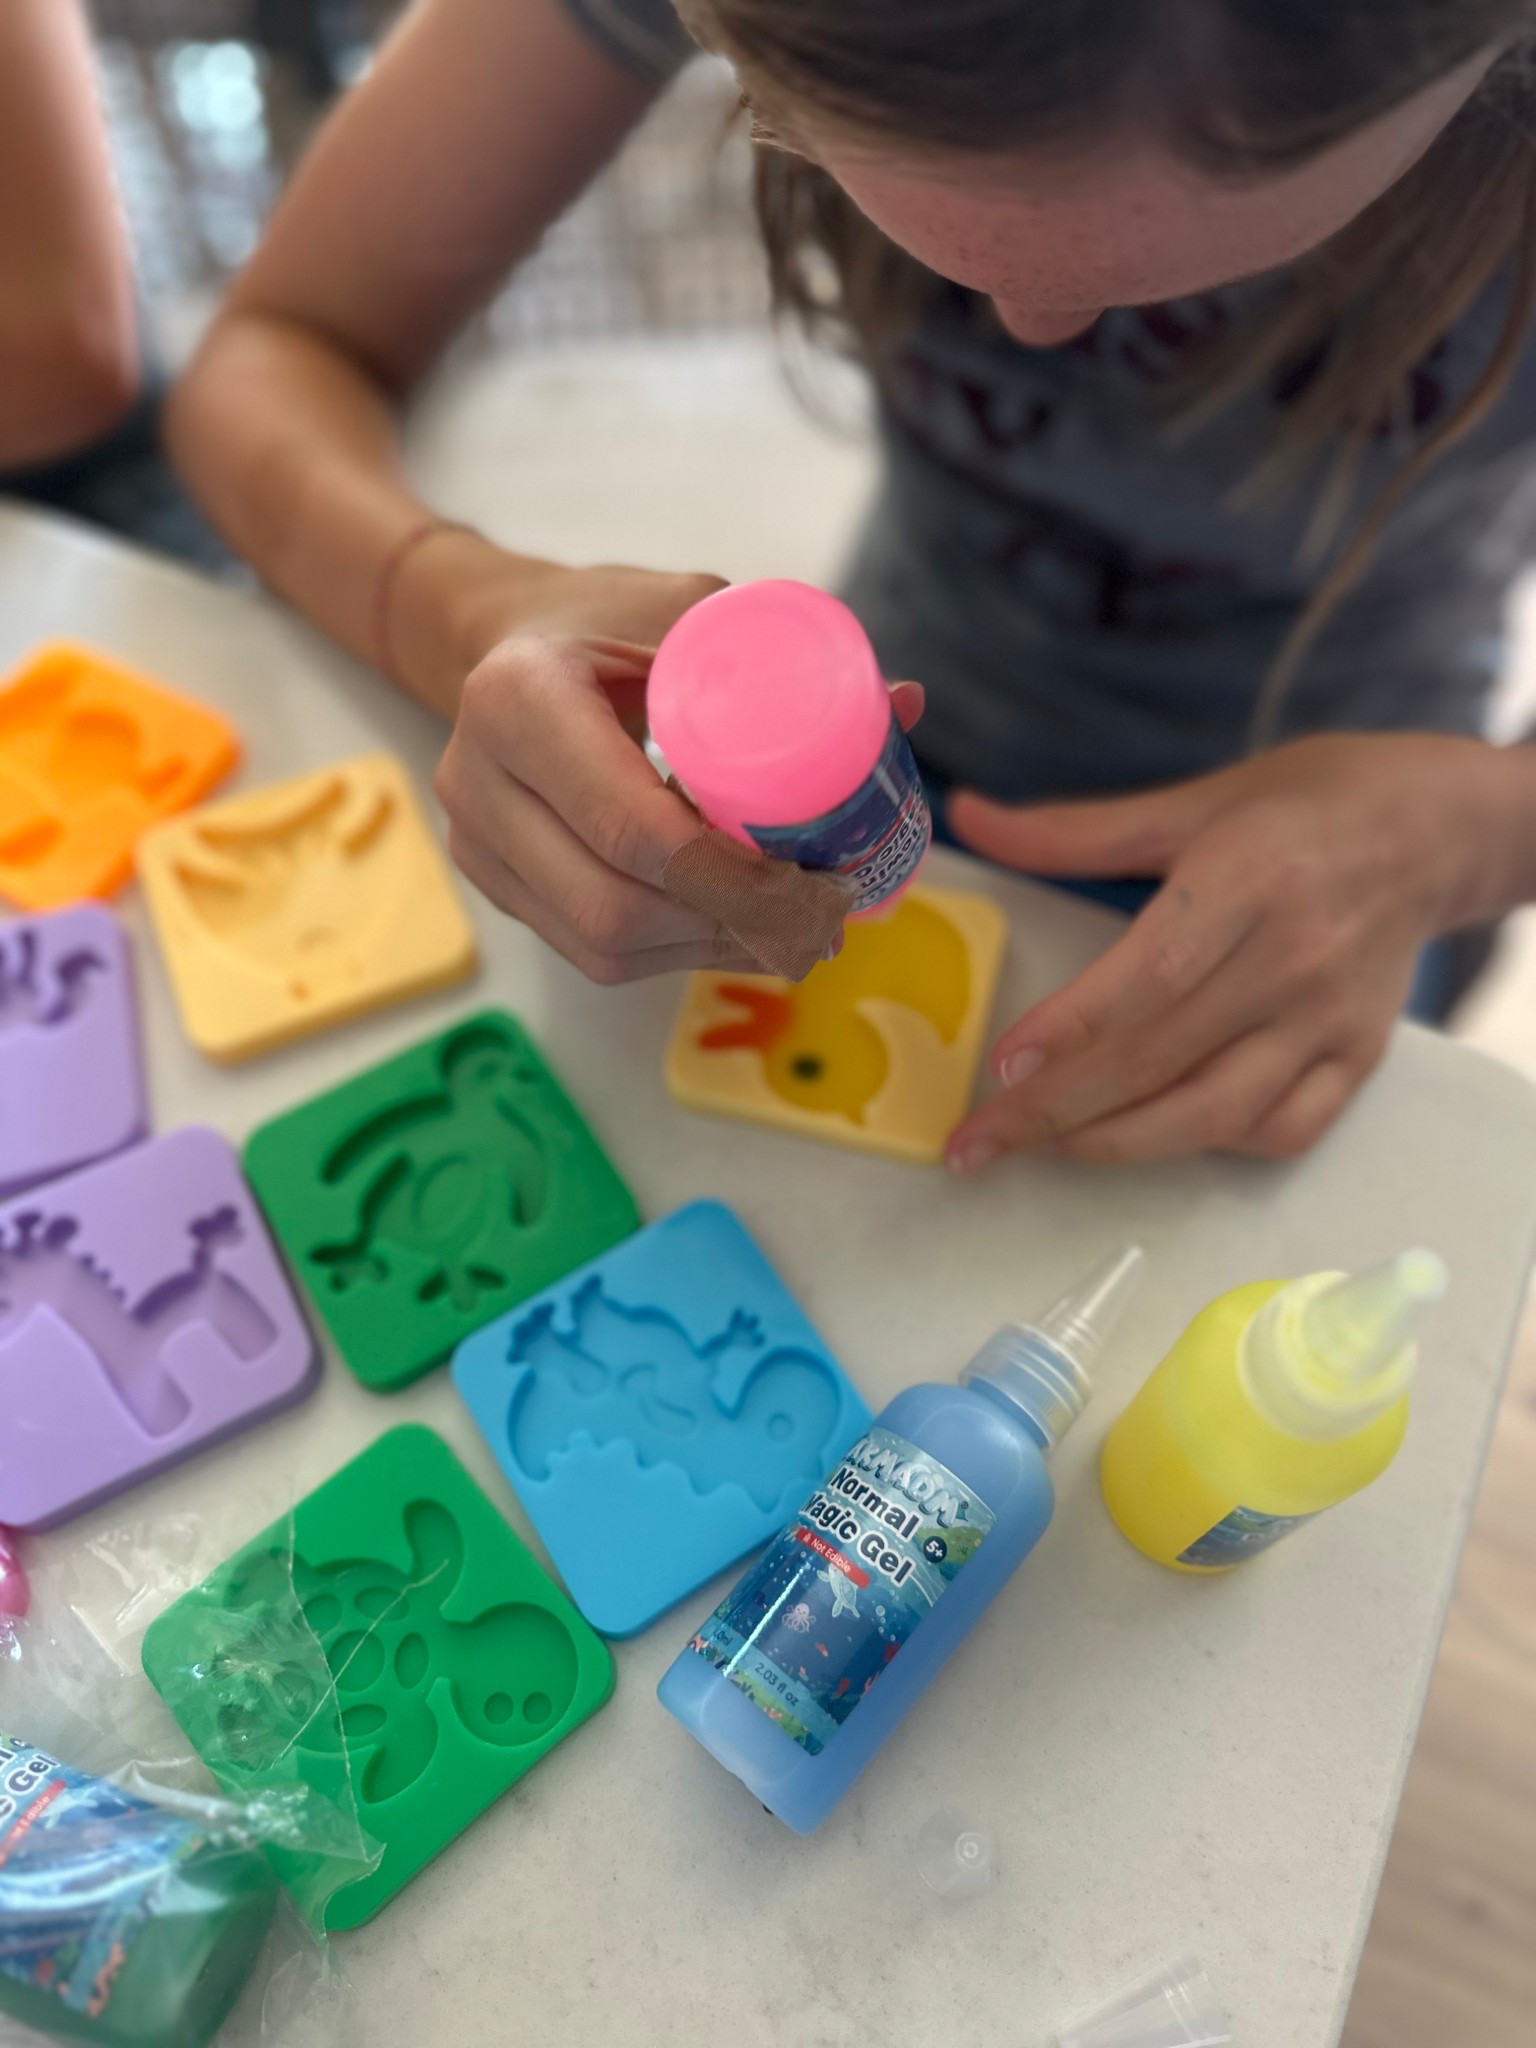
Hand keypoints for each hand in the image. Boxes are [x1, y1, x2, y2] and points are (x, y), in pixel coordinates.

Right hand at [435, 561, 922, 983]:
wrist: (505, 642)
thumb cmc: (607, 620)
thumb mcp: (686, 608)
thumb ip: (785, 656)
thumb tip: (905, 706)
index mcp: (518, 699)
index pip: (631, 828)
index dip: (731, 876)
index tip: (817, 879)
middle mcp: (477, 781)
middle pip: (615, 909)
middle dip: (732, 928)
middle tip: (824, 921)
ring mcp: (477, 845)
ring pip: (603, 947)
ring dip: (710, 950)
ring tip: (796, 930)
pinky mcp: (496, 886)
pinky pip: (591, 952)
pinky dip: (677, 952)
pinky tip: (739, 930)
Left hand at [944, 733, 1511, 1167]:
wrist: (1439, 831)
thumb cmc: (1306, 805)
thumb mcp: (1193, 801)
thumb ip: (1075, 829)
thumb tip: (970, 817)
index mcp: (1248, 880)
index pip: (1151, 975)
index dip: (1073, 1027)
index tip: (1002, 1064)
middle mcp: (1292, 959)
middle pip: (1161, 1059)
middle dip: (1056, 1112)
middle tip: (976, 1143)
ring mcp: (1329, 1020)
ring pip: (1213, 1114)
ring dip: (1116, 1144)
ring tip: (1039, 1149)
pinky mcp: (1357, 1060)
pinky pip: (1278, 1131)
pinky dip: (1207, 1145)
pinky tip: (1147, 1136)